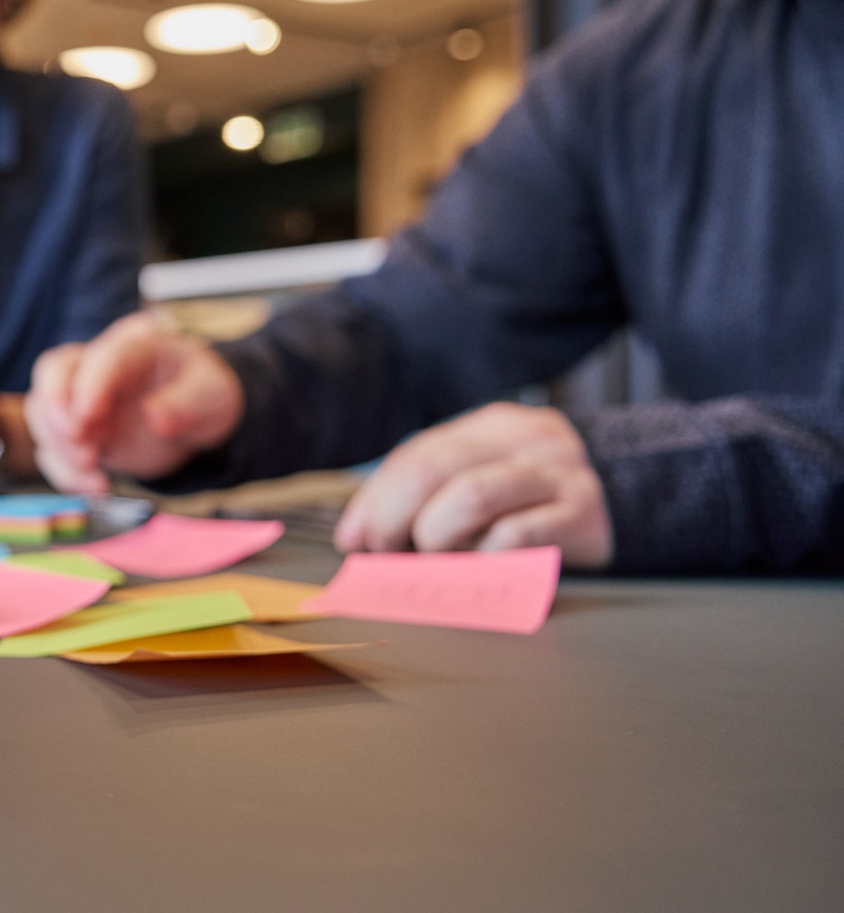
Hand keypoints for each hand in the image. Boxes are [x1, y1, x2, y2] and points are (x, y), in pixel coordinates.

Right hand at [25, 312, 244, 494]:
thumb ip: (187, 402)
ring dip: (60, 450)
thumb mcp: (213, 394)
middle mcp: (96, 365)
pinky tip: (96, 488)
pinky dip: (65, 473)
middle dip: (56, 413)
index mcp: (133, 346)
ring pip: (43, 412)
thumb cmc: (204, 393)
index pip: (101, 358)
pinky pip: (52, 448)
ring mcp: (79, 397)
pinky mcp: (75, 430)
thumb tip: (156, 419)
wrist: (194, 418)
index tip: (85, 419)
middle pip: (53, 372)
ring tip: (95, 477)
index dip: (88, 386)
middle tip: (84, 453)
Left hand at [333, 402, 612, 567]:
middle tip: (385, 554)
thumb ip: (430, 495)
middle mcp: (523, 440)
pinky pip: (515, 536)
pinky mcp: (581, 515)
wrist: (640, 497)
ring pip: (469, 497)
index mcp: (490, 426)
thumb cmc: (541, 499)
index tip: (353, 539)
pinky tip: (481, 567)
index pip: (415, 454)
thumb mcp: (490, 476)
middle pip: (434, 470)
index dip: (375, 499)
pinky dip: (484, 558)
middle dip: (394, 518)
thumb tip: (356, 536)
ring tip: (437, 560)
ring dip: (437, 537)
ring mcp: (555, 473)